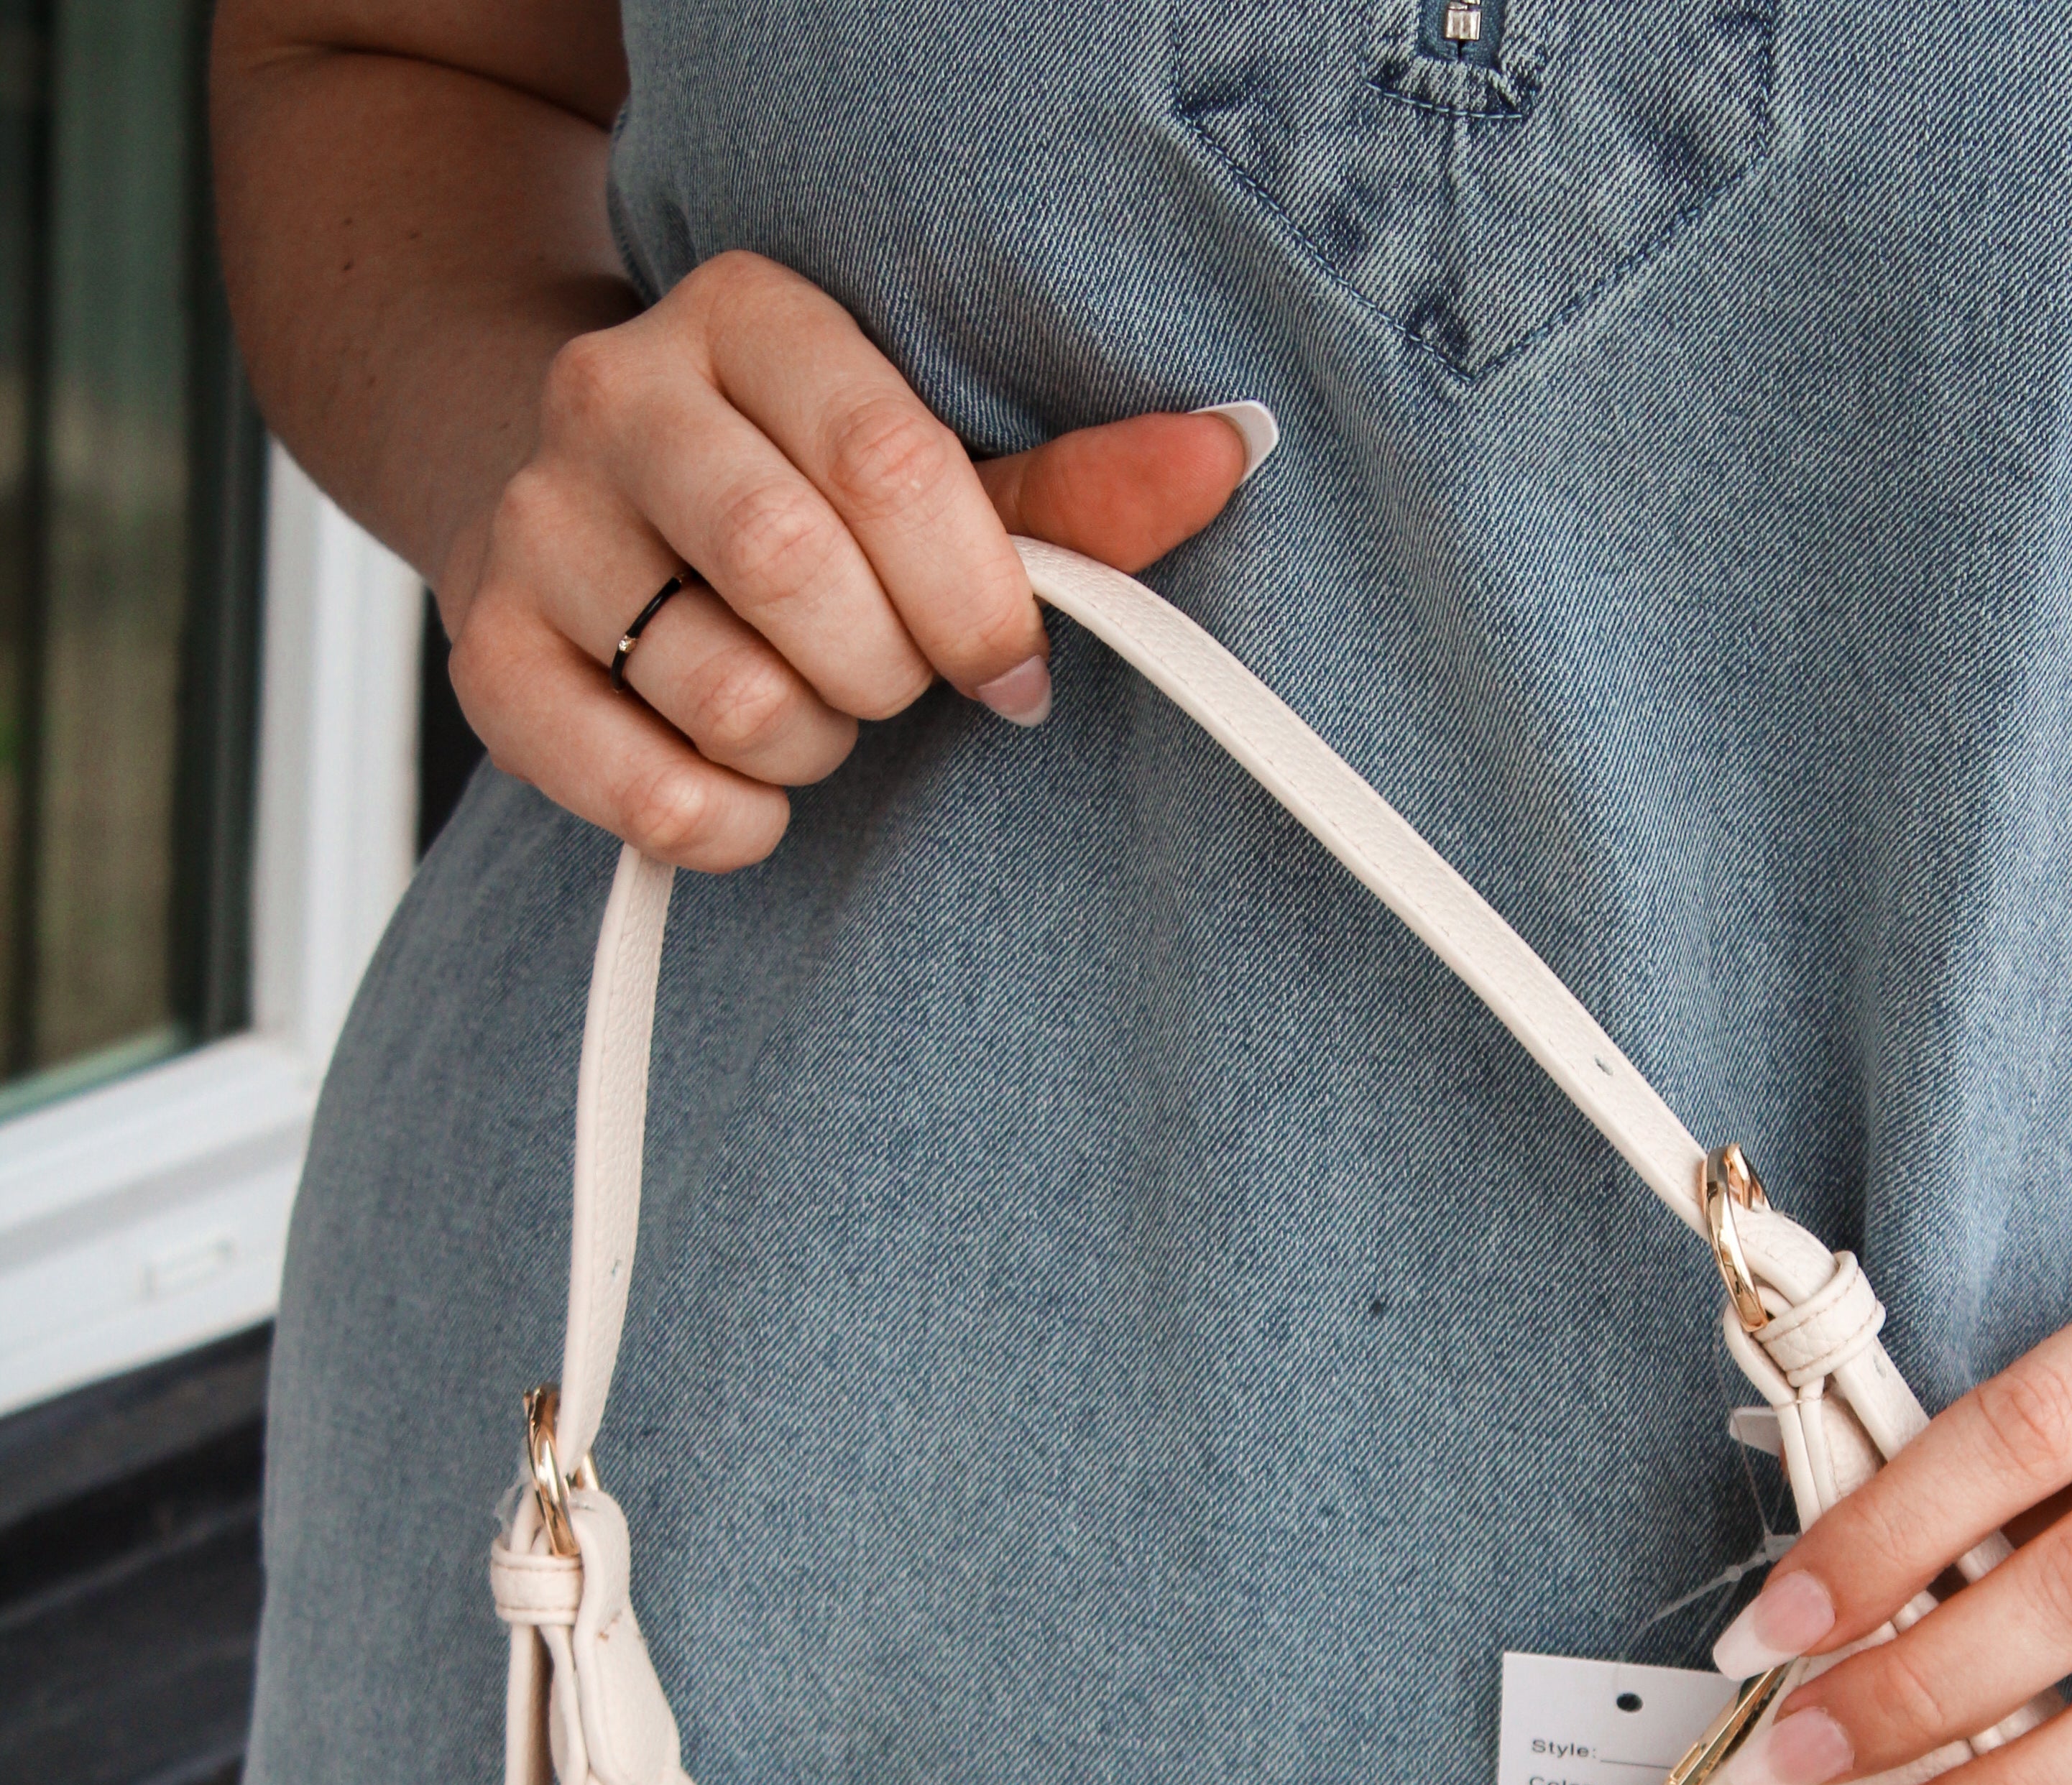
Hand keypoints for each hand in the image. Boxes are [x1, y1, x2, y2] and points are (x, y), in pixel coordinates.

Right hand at [439, 251, 1266, 871]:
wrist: (594, 513)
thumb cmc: (794, 499)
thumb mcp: (928, 472)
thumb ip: (1072, 491)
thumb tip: (1226, 453)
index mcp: (745, 318)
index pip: (888, 464)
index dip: (975, 597)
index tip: (1006, 662)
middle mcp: (616, 395)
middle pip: (793, 571)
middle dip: (883, 669)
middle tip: (888, 679)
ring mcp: (538, 523)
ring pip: (720, 691)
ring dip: (807, 745)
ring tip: (806, 709)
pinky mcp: (490, 657)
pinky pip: (641, 788)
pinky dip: (726, 824)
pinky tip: (745, 789)